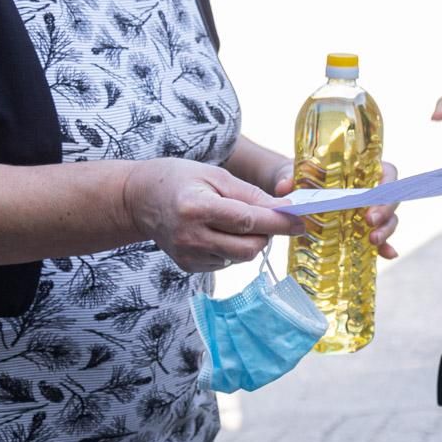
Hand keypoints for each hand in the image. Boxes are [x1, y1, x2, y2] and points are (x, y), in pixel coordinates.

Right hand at [124, 157, 302, 273]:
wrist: (140, 200)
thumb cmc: (181, 179)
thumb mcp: (216, 175)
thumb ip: (251, 195)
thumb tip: (285, 210)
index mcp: (196, 207)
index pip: (248, 221)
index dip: (278, 222)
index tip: (301, 220)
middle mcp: (190, 236)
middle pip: (249, 247)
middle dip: (267, 233)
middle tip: (268, 215)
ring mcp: (187, 255)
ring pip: (240, 257)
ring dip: (250, 241)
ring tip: (234, 218)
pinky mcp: (188, 267)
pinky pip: (226, 262)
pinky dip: (232, 248)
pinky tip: (218, 231)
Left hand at [272, 161, 402, 260]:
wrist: (295, 192)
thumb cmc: (302, 178)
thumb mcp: (294, 174)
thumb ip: (289, 178)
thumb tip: (284, 187)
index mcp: (362, 171)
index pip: (387, 172)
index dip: (387, 184)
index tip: (373, 197)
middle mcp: (370, 191)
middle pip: (390, 199)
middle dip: (385, 211)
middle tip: (370, 222)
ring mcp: (369, 211)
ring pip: (389, 219)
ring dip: (386, 231)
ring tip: (373, 241)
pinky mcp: (363, 230)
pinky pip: (380, 239)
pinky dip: (385, 247)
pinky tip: (387, 255)